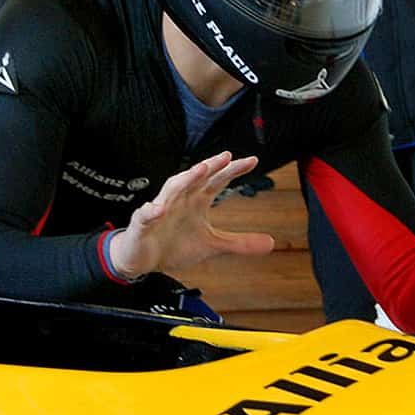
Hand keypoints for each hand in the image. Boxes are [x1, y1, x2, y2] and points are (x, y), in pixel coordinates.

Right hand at [108, 151, 274, 279]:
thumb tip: (271, 243)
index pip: (217, 180)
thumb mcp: (212, 245)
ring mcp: (161, 209)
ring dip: (184, 179)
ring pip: (172, 189)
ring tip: (199, 170)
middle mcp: (180, 199)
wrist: (144, 258)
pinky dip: (152, 211)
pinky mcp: (143, 224)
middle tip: (227, 156)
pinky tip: (158, 209)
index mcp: (197, 200)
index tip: (253, 161)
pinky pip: (146, 215)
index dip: (233, 170)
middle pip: (196, 178)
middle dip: (210, 166)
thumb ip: (240, 243)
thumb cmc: (175, 245)